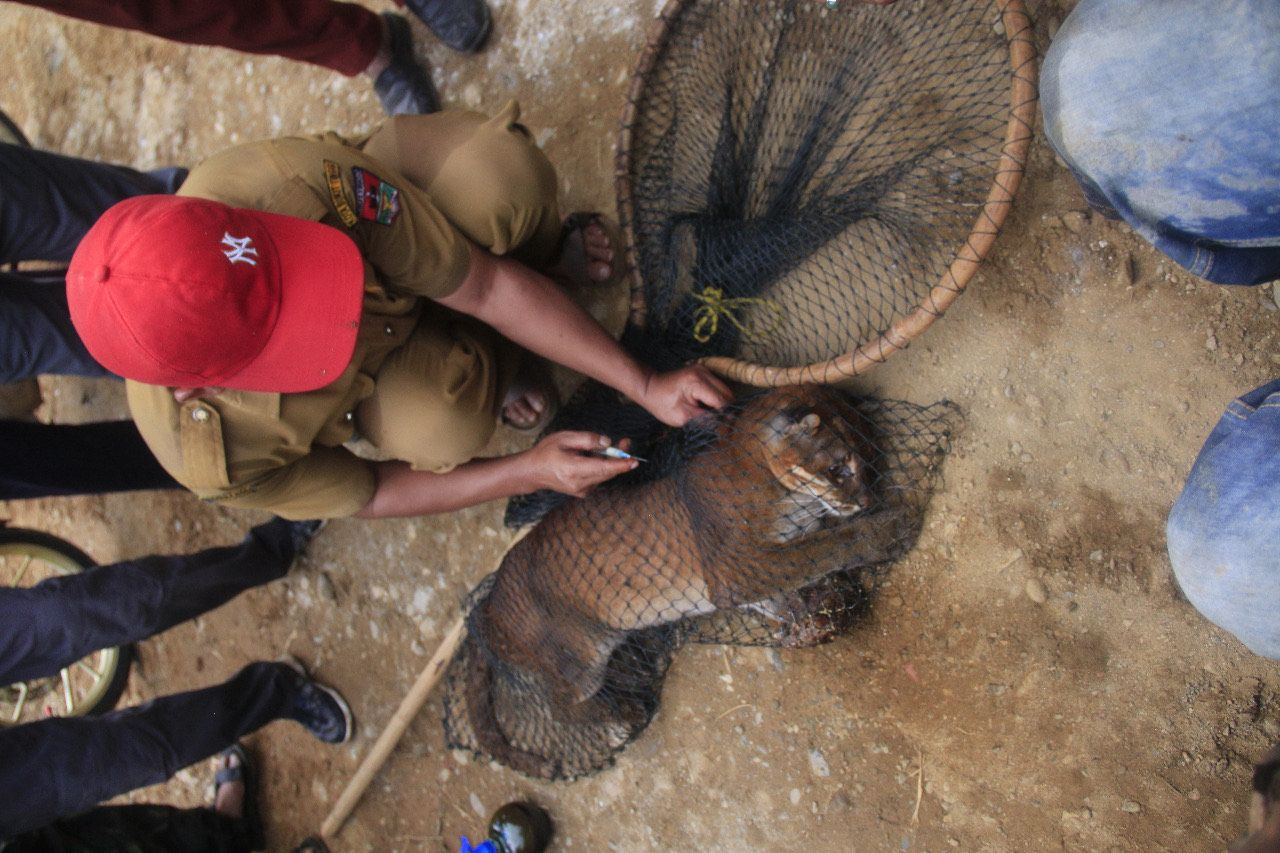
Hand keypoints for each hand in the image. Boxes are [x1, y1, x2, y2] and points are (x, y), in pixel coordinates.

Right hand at [522, 432, 636, 496]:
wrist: (533, 471)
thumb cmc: (547, 452)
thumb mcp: (565, 438)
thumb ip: (588, 439)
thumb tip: (607, 442)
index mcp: (573, 469)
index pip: (602, 469)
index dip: (620, 465)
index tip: (634, 461)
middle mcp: (579, 484)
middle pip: (607, 472)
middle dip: (620, 458)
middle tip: (626, 442)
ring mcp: (581, 490)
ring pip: (604, 475)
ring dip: (610, 462)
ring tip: (606, 447)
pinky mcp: (583, 492)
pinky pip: (598, 478)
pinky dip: (601, 468)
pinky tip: (592, 459)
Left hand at [637, 364, 732, 426]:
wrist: (650, 387)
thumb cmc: (662, 403)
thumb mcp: (682, 417)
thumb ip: (703, 419)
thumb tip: (722, 423)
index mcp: (696, 382)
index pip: (721, 400)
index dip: (726, 414)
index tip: (728, 427)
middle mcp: (703, 372)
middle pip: (727, 393)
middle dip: (727, 408)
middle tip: (724, 423)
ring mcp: (704, 370)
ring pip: (725, 389)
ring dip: (723, 403)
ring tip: (716, 416)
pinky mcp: (703, 372)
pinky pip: (718, 386)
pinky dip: (717, 397)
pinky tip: (710, 407)